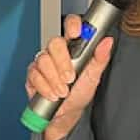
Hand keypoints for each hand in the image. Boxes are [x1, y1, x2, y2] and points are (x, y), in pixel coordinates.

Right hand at [25, 14, 113, 139]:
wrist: (66, 114)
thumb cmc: (79, 92)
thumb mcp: (94, 76)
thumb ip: (100, 58)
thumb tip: (107, 41)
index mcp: (72, 47)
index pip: (71, 26)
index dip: (72, 25)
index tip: (76, 33)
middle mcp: (56, 52)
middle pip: (54, 43)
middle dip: (62, 62)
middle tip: (70, 78)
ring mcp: (42, 62)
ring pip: (44, 60)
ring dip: (54, 78)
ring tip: (63, 91)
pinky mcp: (32, 74)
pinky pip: (34, 75)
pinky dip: (45, 87)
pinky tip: (53, 94)